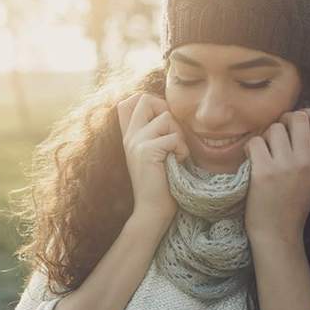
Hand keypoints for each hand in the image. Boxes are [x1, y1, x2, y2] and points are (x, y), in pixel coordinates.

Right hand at [117, 93, 190, 229]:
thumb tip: (171, 114)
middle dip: (166, 110)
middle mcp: (130, 136)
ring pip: (166, 117)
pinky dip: (182, 150)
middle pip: (145, 99)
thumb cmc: (161, 184)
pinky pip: (174, 137)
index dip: (149, 101)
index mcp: (130, 136)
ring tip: (176, 153)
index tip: (163, 121)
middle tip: (172, 134)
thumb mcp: (155, 155)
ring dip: (179, 134)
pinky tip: (178, 162)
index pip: (127, 102)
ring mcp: (136, 142)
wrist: (152, 210)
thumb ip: (156, 135)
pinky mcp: (146, 151)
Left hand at [243, 108, 309, 247]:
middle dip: (284, 121)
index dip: (309, 114)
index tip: (297, 120)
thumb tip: (301, 117)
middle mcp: (307, 162)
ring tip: (265, 153)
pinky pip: (255, 141)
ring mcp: (285, 166)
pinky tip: (252, 160)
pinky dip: (251, 148)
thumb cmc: (292, 203)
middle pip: (298, 118)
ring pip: (274, 128)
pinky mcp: (264, 172)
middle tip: (276, 136)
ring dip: (266, 136)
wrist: (278, 233)